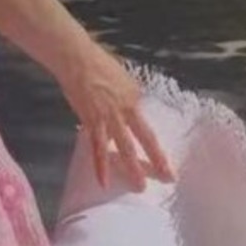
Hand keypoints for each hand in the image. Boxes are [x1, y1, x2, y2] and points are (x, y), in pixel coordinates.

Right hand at [61, 41, 173, 189]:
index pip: (150, 125)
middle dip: (158, 160)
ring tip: (140, 187)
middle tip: (169, 178)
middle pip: (145, 139)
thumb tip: (132, 106)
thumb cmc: (97, 63)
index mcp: (136, 98)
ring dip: (133, 168)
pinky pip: (97, 148)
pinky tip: (104, 181)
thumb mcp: (122, 77)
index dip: (158, 141)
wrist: (76, 59)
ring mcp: (109, 117)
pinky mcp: (91, 121)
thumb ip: (128, 95)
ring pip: (124, 148)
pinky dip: (101, 166)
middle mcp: (126, 110)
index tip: (166, 156)